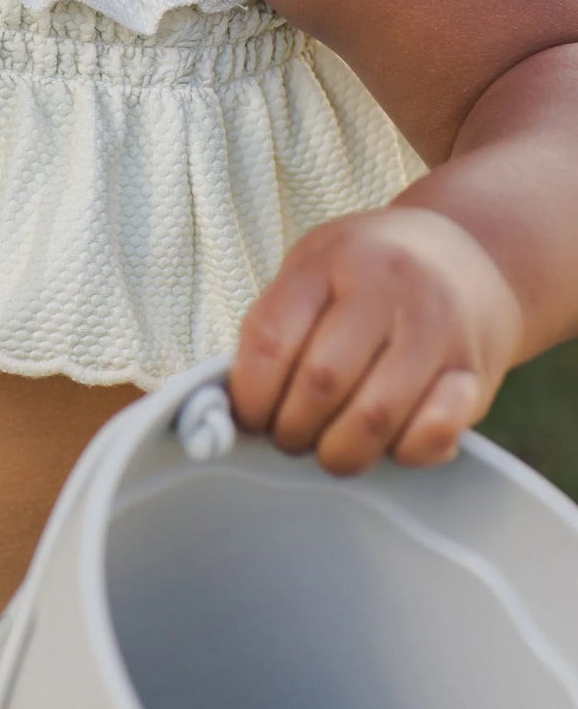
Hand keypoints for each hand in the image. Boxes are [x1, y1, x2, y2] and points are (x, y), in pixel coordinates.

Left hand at [229, 206, 522, 476]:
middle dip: (292, 429)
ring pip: (375, 416)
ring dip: (340, 452)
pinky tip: (388, 445)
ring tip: (329, 450)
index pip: (273, 338)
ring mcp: (436, 330)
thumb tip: (232, 400)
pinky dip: (402, 454)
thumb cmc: (369, 269)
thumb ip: (277, 320)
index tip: (249, 418)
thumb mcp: (314, 265)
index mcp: (330, 260)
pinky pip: (435, 432)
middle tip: (288, 438)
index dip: (250, 393)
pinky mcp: (477, 372)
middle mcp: (386, 289)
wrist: (469, 254)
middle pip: (321, 382)